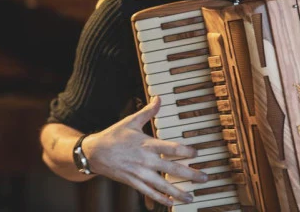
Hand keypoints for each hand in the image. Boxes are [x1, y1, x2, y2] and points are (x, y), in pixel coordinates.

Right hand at [83, 96, 207, 207]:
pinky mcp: (133, 182)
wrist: (95, 152)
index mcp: (147, 144)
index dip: (187, 151)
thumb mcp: (131, 121)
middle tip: (204, 178)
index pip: (172, 148)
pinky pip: (150, 193)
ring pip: (163, 185)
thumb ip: (148, 111)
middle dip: (190, 174)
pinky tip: (171, 202)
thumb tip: (158, 98)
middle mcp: (146, 160)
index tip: (197, 153)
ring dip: (179, 192)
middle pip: (172, 169)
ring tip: (192, 197)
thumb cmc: (114, 135)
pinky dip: (161, 199)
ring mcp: (140, 173)